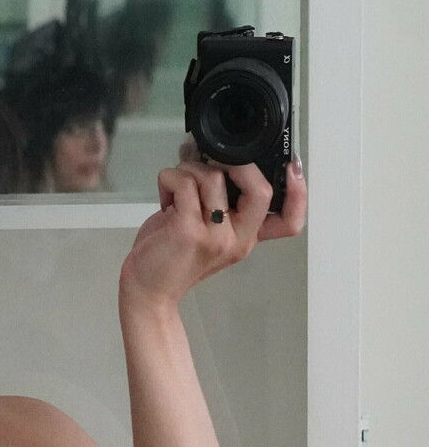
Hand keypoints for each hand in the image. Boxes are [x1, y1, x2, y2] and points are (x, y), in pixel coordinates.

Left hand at [119, 139, 307, 311]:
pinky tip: (165, 196)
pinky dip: (170, 179)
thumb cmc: (171, 256)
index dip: (299, 193)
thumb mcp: (206, 231)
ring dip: (190, 168)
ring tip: (177, 185)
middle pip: (260, 191)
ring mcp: (214, 236)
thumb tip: (218, 155)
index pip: (289, 222)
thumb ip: (219, 202)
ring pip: (214, 176)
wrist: (147, 292)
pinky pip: (185, 183)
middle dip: (238, 162)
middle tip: (213, 159)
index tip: (294, 167)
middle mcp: (236, 239)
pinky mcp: (188, 231)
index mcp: (245, 237)